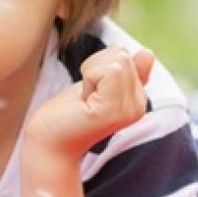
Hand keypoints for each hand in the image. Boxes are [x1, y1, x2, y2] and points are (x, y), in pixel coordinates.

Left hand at [25, 46, 154, 163]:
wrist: (48, 143)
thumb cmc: (67, 113)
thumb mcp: (98, 84)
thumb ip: (124, 70)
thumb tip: (149, 53)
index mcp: (137, 99)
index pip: (124, 54)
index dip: (97, 65)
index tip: (89, 92)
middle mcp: (139, 107)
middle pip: (122, 55)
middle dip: (94, 67)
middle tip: (85, 96)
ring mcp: (128, 111)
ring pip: (117, 60)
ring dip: (90, 73)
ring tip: (84, 99)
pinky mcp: (114, 111)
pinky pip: (110, 70)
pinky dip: (89, 77)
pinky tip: (83, 101)